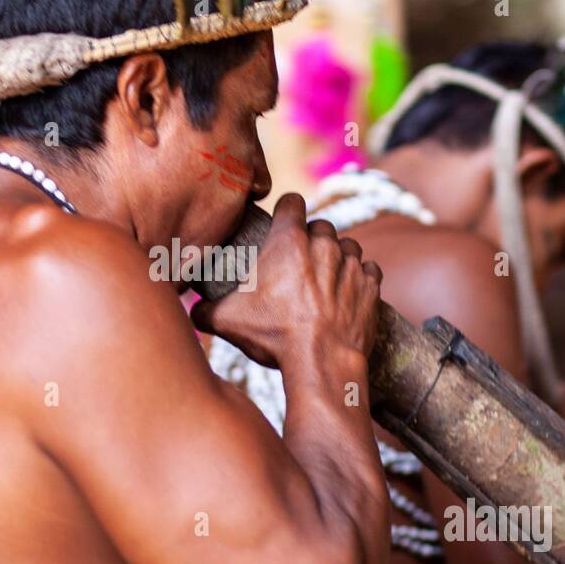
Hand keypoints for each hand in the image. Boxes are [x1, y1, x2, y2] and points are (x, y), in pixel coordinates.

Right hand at [192, 192, 381, 368]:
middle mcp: (323, 244)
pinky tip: (347, 294)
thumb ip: (205, 309)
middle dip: (312, 240)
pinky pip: (369, 269)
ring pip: (348, 245)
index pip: (292, 202)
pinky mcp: (371, 285)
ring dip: (338, 257)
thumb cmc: (275, 336)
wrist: (322, 362)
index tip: (282, 224)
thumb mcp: (228, 321)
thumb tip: (192, 310)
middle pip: (320, 226)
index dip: (287, 211)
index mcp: (288, 241)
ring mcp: (351, 263)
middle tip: (299, 265)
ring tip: (325, 280)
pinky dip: (360, 278)